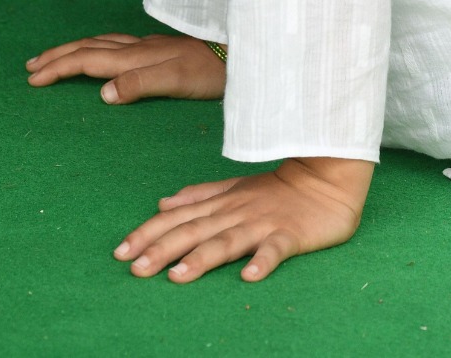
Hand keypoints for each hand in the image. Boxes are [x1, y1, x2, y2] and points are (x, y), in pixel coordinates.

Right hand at [24, 32, 224, 102]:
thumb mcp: (176, 81)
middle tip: (30, 66)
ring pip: (100, 43)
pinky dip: (95, 48)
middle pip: (88, 47)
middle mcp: (137, 48)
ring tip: (54, 57)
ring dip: (73, 49)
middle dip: (57, 55)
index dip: (58, 68)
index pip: (87, 59)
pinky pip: (115, 45)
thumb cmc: (211, 72)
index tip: (32, 80)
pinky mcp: (158, 49)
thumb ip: (140, 84)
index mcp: (135, 57)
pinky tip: (100, 53)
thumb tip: (103, 93)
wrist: (240, 54)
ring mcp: (148, 46)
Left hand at [114, 157, 372, 281]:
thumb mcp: (236, 188)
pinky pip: (277, 248)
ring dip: (204, 257)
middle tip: (136, 269)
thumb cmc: (280, 188)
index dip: (150, 233)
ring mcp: (264, 223)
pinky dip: (263, 261)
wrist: (329, 175)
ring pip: (229, 240)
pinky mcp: (292, 234)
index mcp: (223, 202)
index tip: (120, 251)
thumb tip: (162, 203)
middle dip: (164, 249)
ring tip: (179, 275)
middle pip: (196, 231)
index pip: (179, 218)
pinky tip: (250, 276)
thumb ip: (201, 196)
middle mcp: (238, 212)